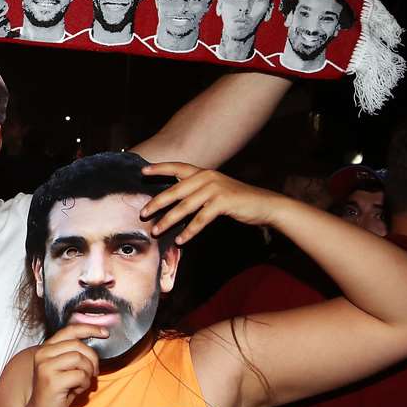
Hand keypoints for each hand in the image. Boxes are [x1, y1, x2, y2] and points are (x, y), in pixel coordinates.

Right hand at [26, 322, 105, 406]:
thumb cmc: (56, 392)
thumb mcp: (62, 367)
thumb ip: (72, 352)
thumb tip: (95, 340)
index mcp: (46, 348)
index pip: (70, 330)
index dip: (89, 328)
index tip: (104, 332)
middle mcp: (43, 355)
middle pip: (78, 345)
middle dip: (92, 359)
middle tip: (93, 372)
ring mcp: (46, 367)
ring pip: (80, 359)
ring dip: (87, 372)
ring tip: (81, 383)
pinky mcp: (52, 381)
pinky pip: (80, 375)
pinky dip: (84, 384)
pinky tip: (77, 390)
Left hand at [140, 161, 281, 242]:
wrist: (263, 204)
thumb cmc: (236, 200)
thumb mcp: (215, 190)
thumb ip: (196, 191)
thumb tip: (174, 201)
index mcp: (203, 172)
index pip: (177, 166)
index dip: (159, 168)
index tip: (143, 171)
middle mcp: (207, 177)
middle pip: (175, 189)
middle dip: (157, 202)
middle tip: (143, 213)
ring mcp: (215, 188)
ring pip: (185, 206)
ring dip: (169, 220)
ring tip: (156, 230)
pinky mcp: (223, 202)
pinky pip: (200, 219)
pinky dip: (189, 231)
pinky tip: (181, 240)